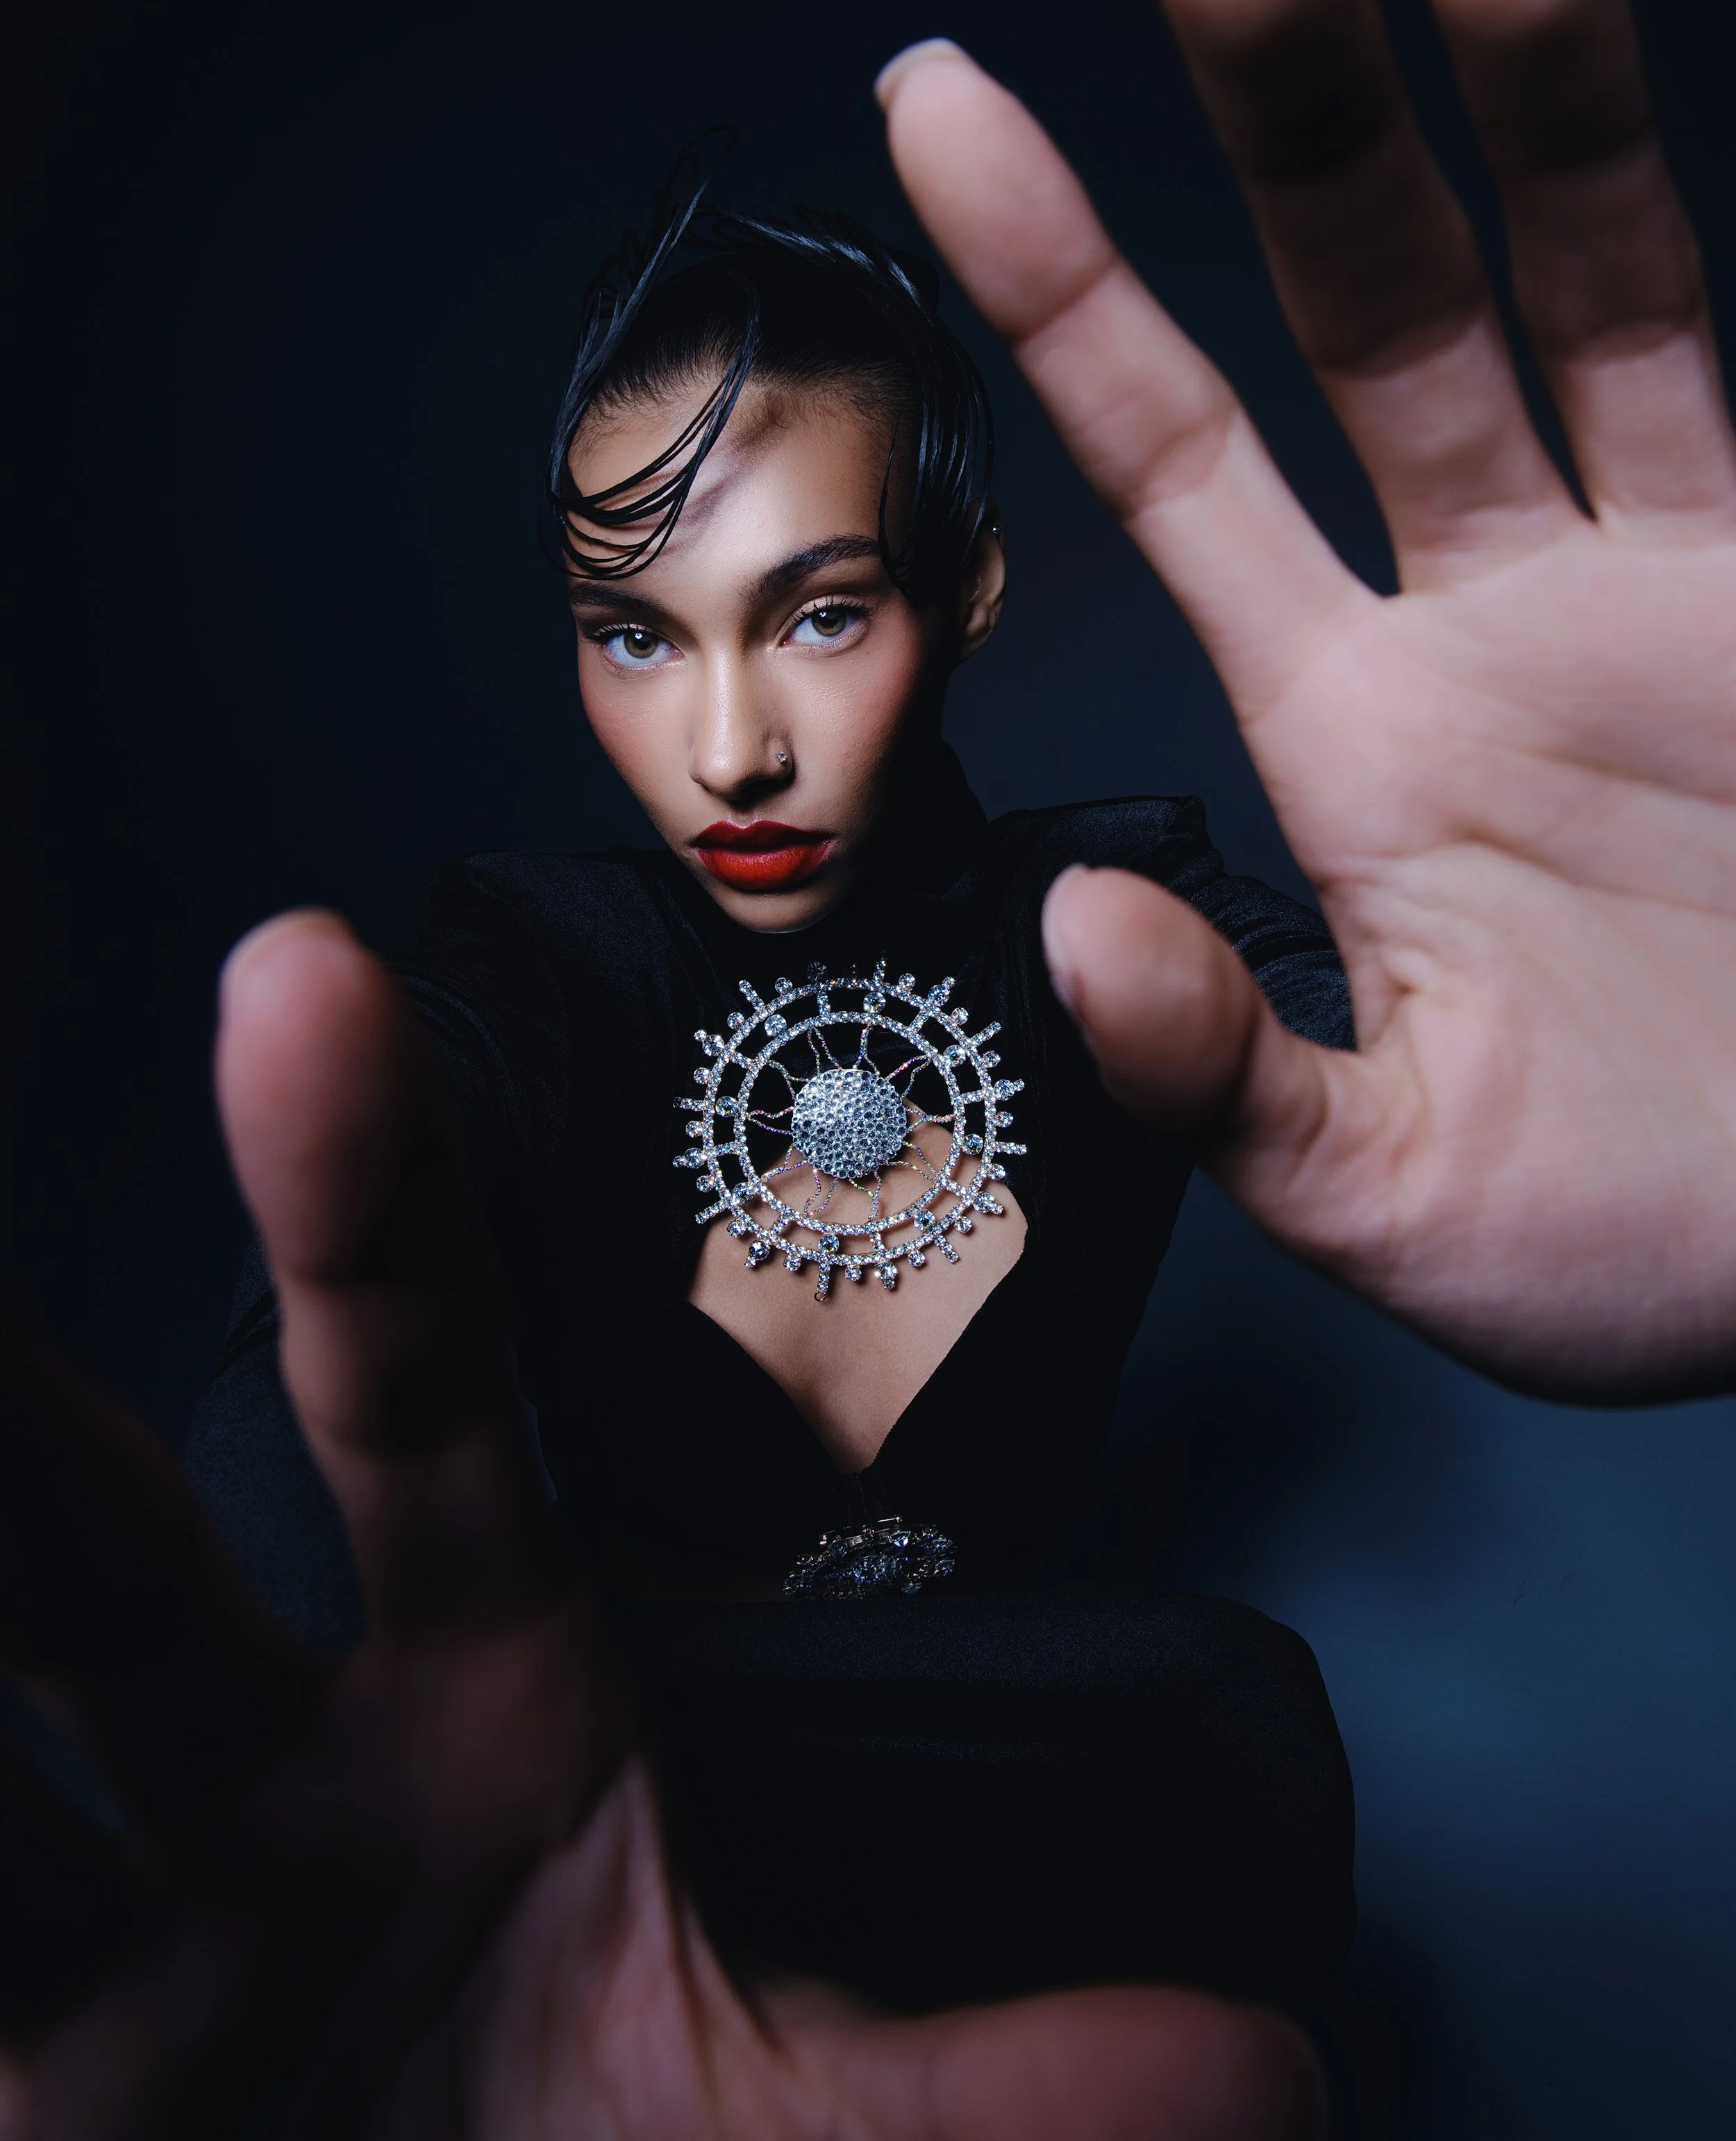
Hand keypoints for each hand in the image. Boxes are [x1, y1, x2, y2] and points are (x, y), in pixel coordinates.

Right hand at [0, 914, 1319, 2137]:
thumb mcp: (790, 2125)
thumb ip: (993, 2084)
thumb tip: (1263, 2058)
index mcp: (476, 1700)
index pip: (419, 1387)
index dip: (363, 1189)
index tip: (307, 982)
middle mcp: (281, 1763)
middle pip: (112, 1516)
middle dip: (18, 1381)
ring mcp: (142, 1907)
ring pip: (15, 1650)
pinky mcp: (31, 2066)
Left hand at [878, 0, 1735, 1404]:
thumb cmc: (1642, 1243)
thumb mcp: (1397, 1196)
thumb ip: (1223, 1078)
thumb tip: (1072, 929)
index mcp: (1357, 735)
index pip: (1170, 462)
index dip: (1056, 278)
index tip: (936, 100)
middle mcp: (1497, 613)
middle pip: (1372, 301)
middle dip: (1296, 97)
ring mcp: (1675, 580)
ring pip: (1592, 284)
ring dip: (1539, 88)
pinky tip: (1668, 47)